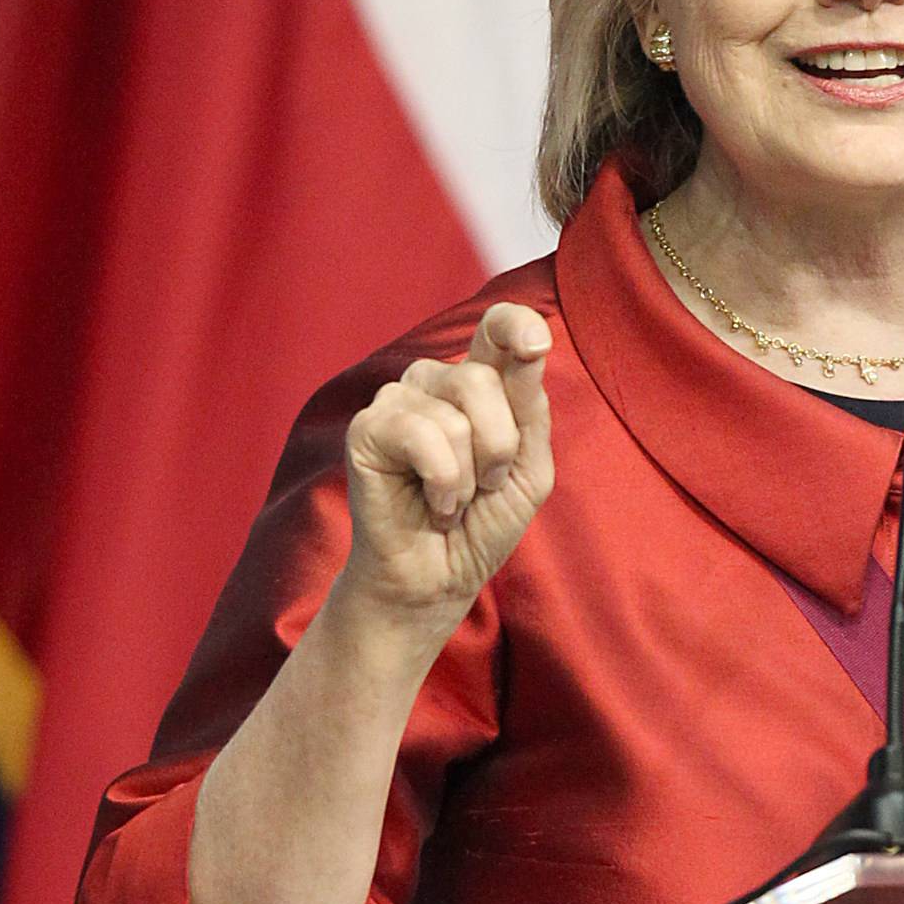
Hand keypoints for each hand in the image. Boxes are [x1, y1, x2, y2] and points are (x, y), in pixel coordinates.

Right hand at [340, 302, 554, 629]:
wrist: (439, 579)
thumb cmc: (482, 524)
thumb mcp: (528, 469)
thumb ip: (531, 409)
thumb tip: (532, 344)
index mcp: (478, 384)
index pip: (496, 328)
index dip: (515, 324)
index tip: (536, 343)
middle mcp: (434, 381)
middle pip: (483, 378)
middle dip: (499, 448)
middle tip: (482, 486)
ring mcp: (397, 400)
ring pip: (457, 414)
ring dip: (470, 476)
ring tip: (452, 499)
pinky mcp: (367, 428)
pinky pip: (424, 436)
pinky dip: (443, 484)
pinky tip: (432, 504)